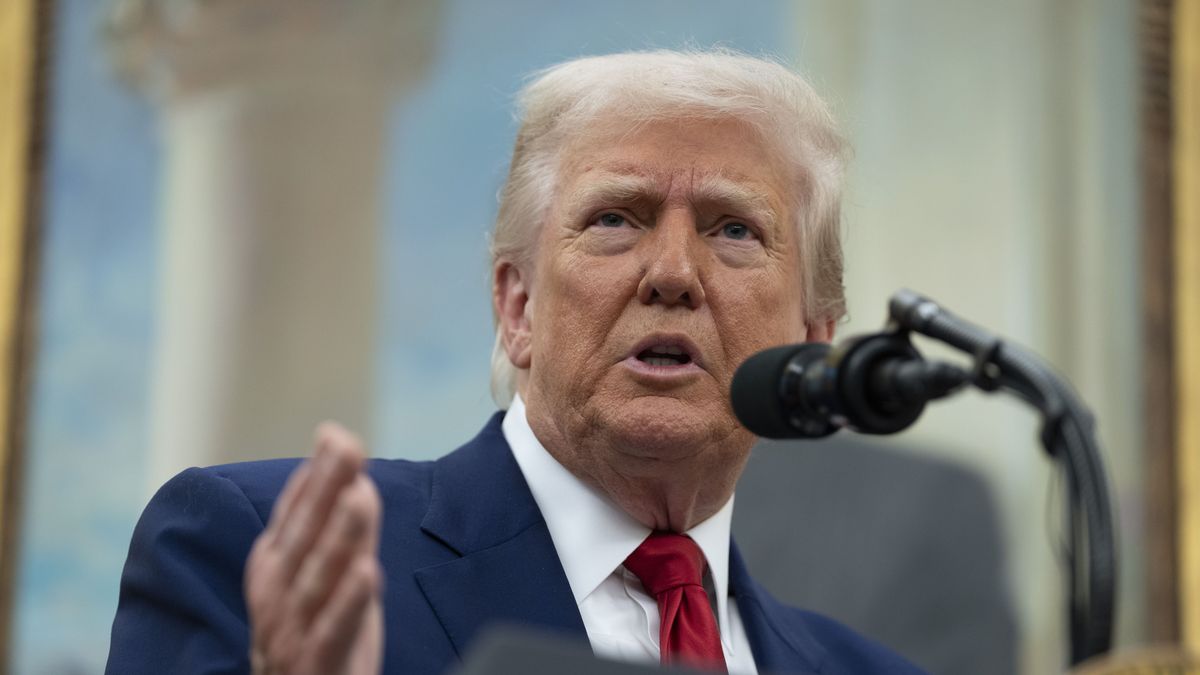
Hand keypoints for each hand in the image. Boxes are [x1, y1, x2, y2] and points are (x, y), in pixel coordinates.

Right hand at [245, 423, 383, 674]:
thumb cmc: (313, 633)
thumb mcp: (325, 575)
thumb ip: (341, 527)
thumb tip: (350, 471)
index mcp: (275, 565)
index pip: (295, 510)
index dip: (316, 473)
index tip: (335, 433)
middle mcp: (277, 592)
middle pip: (304, 533)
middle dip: (325, 487)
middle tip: (347, 446)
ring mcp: (291, 629)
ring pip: (317, 577)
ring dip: (339, 535)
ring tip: (359, 498)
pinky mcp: (315, 664)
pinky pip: (332, 630)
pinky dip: (348, 602)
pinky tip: (367, 572)